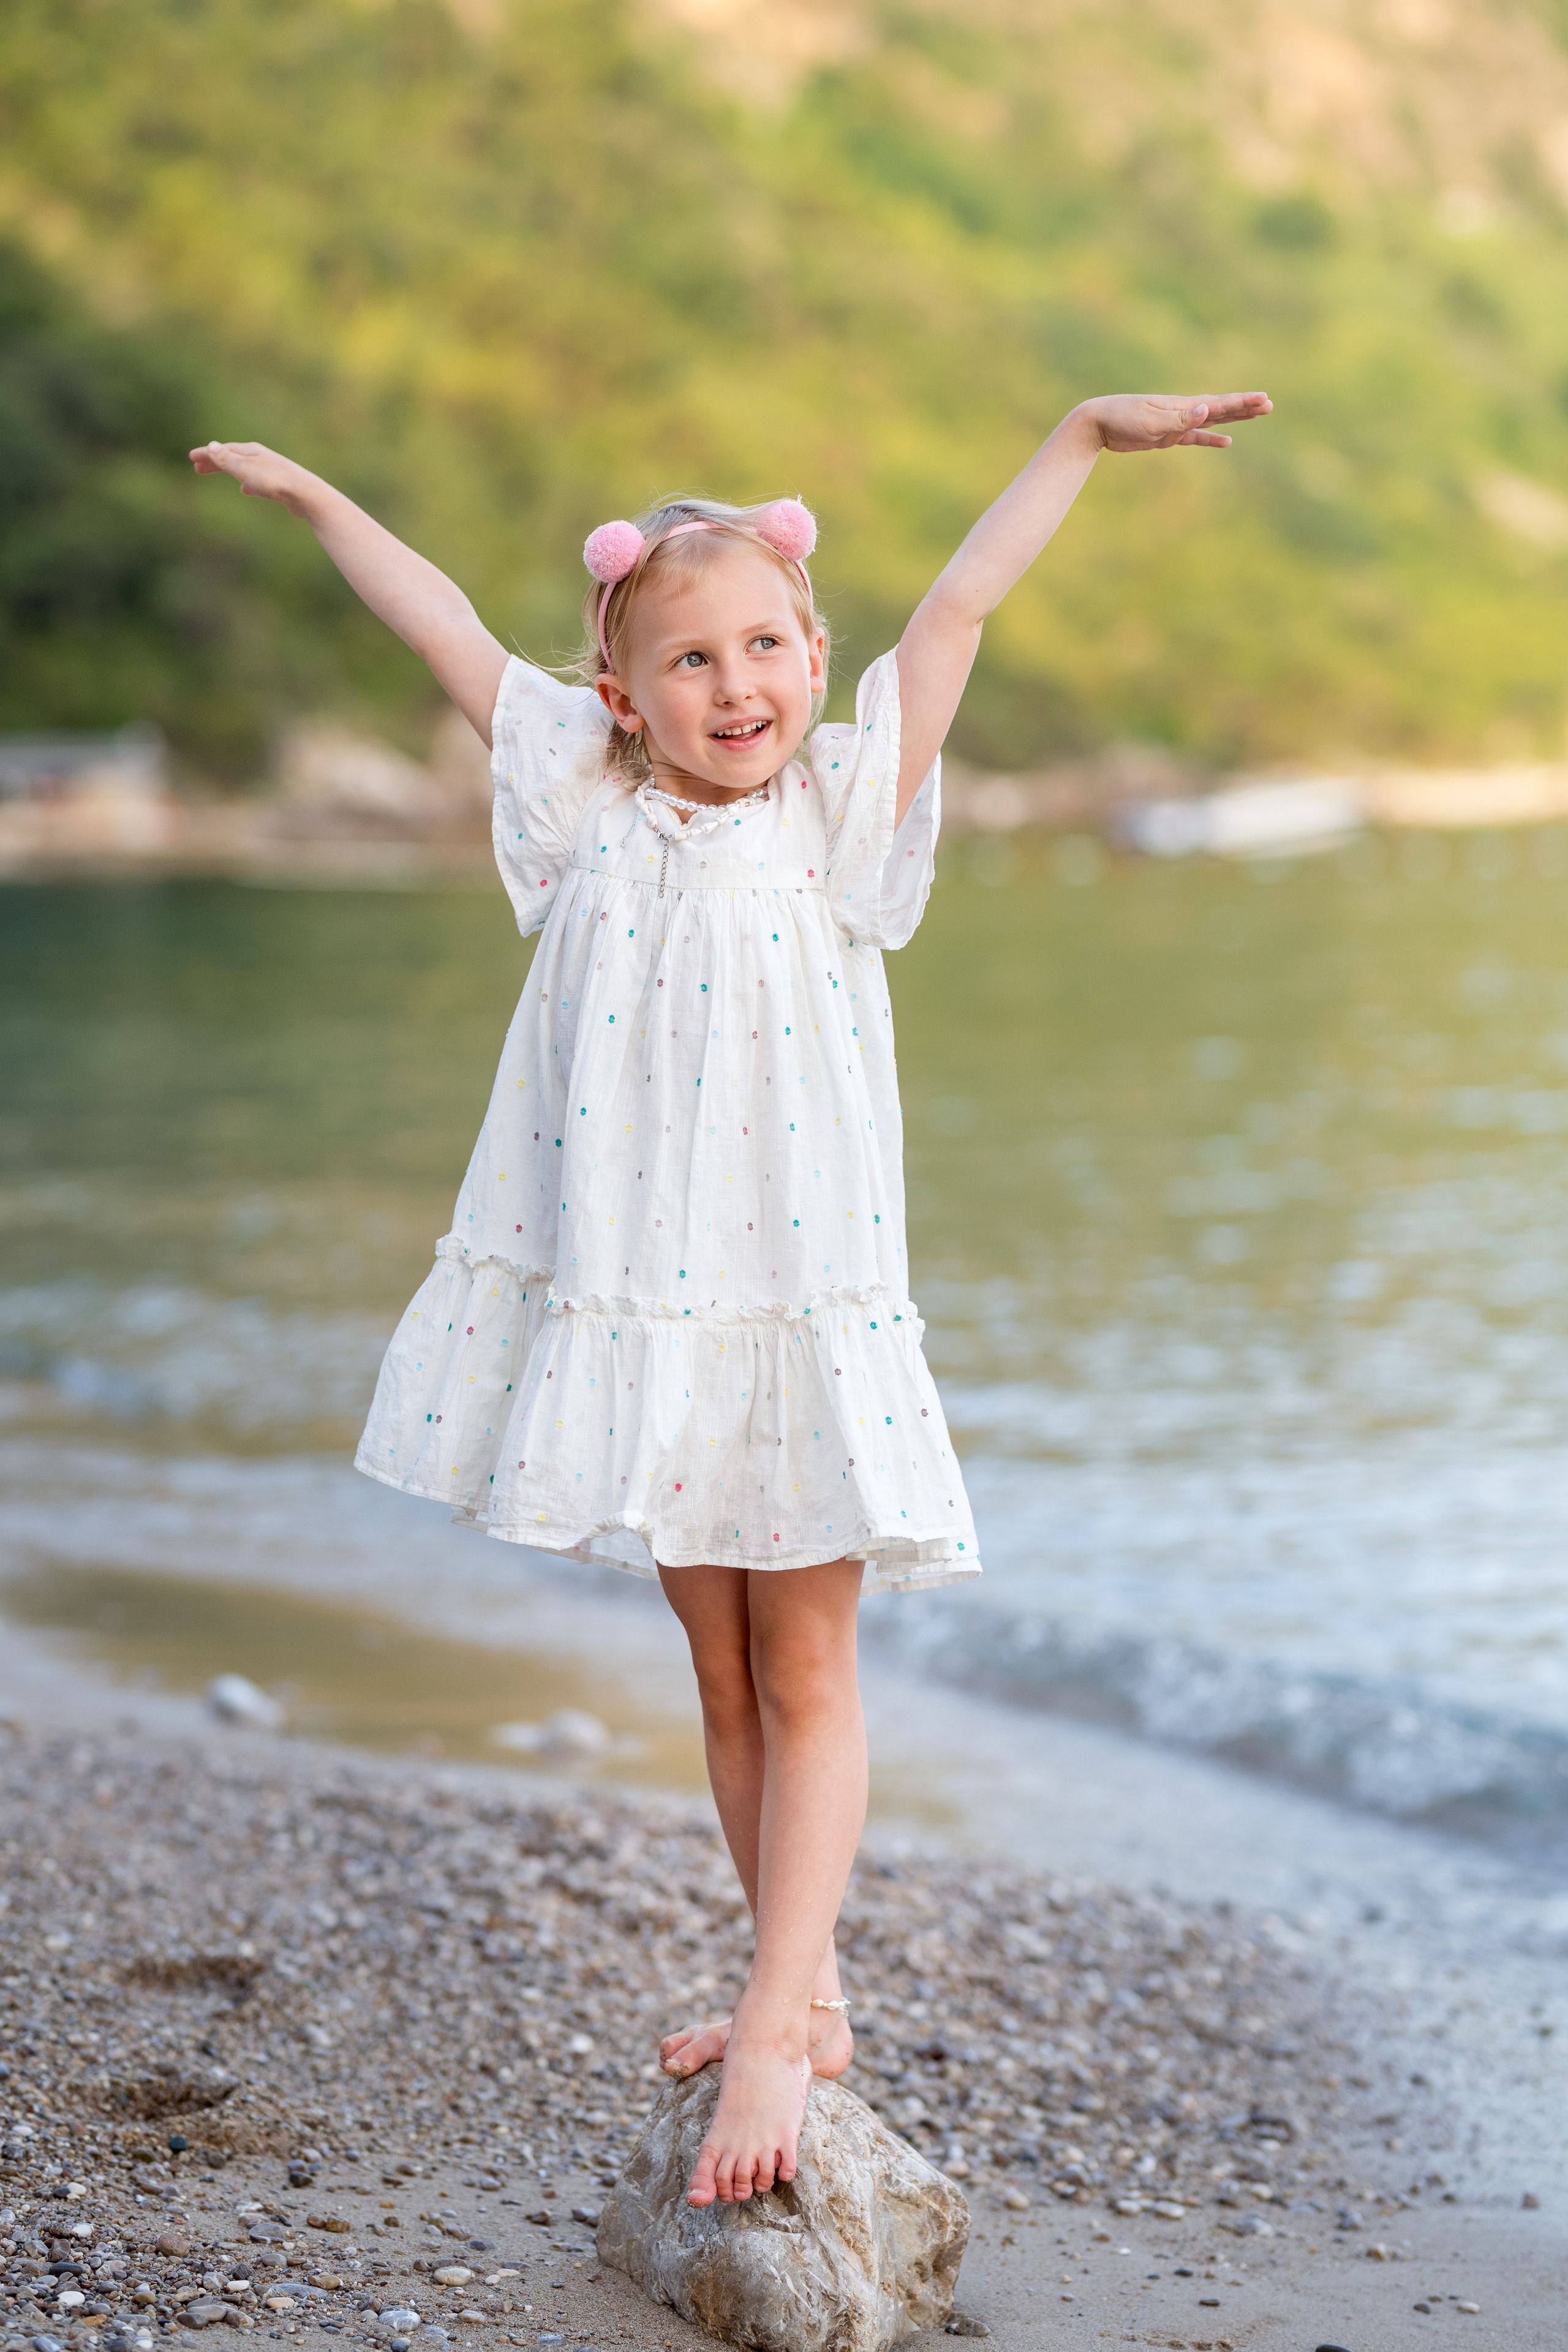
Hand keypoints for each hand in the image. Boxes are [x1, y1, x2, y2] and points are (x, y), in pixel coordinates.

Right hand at [189, 440, 319, 514]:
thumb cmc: (273, 480)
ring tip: (217, 474)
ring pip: (242, 468)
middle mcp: (260, 457)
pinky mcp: (278, 485)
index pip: (222, 450)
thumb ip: (227, 459)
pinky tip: (245, 490)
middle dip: (214, 462)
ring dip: (228, 470)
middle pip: (231, 457)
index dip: (206, 454)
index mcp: (250, 451)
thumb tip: (211, 446)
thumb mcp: (244, 469)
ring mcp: (269, 470)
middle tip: (198, 469)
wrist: (304, 494)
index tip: (192, 458)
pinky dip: (246, 483)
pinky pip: (256, 481)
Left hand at [1079, 391, 1271, 451]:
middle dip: (1244, 407)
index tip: (1264, 400)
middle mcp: (1183, 410)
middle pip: (1221, 408)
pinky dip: (1211, 438)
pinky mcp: (1167, 435)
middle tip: (1269, 405)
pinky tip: (1226, 442)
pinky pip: (1196, 437)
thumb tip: (1206, 410)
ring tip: (1256, 415)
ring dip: (1233, 418)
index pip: (1219, 403)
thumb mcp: (1151, 421)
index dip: (1242, 402)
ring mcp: (1176, 422)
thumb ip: (1179, 419)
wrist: (1097, 423)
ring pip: (1212, 419)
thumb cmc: (1122, 419)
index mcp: (1182, 405)